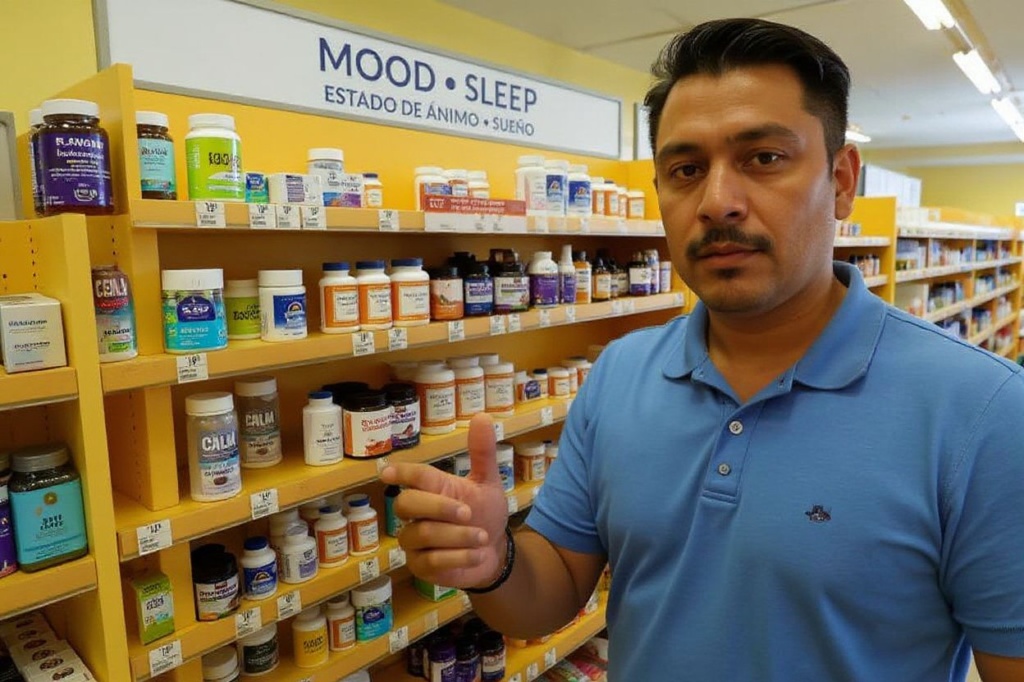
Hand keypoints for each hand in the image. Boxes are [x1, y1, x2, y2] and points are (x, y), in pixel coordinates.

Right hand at [380, 412, 508, 588]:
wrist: (495, 552)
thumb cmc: (486, 513)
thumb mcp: (488, 483)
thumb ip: (482, 453)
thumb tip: (482, 416)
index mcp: (433, 488)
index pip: (412, 476)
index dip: (401, 473)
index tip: (389, 473)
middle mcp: (417, 513)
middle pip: (406, 504)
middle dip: (438, 507)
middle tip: (468, 512)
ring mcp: (415, 541)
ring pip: (422, 534)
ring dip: (457, 536)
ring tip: (482, 537)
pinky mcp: (420, 566)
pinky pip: (431, 561)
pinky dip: (458, 557)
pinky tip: (477, 555)